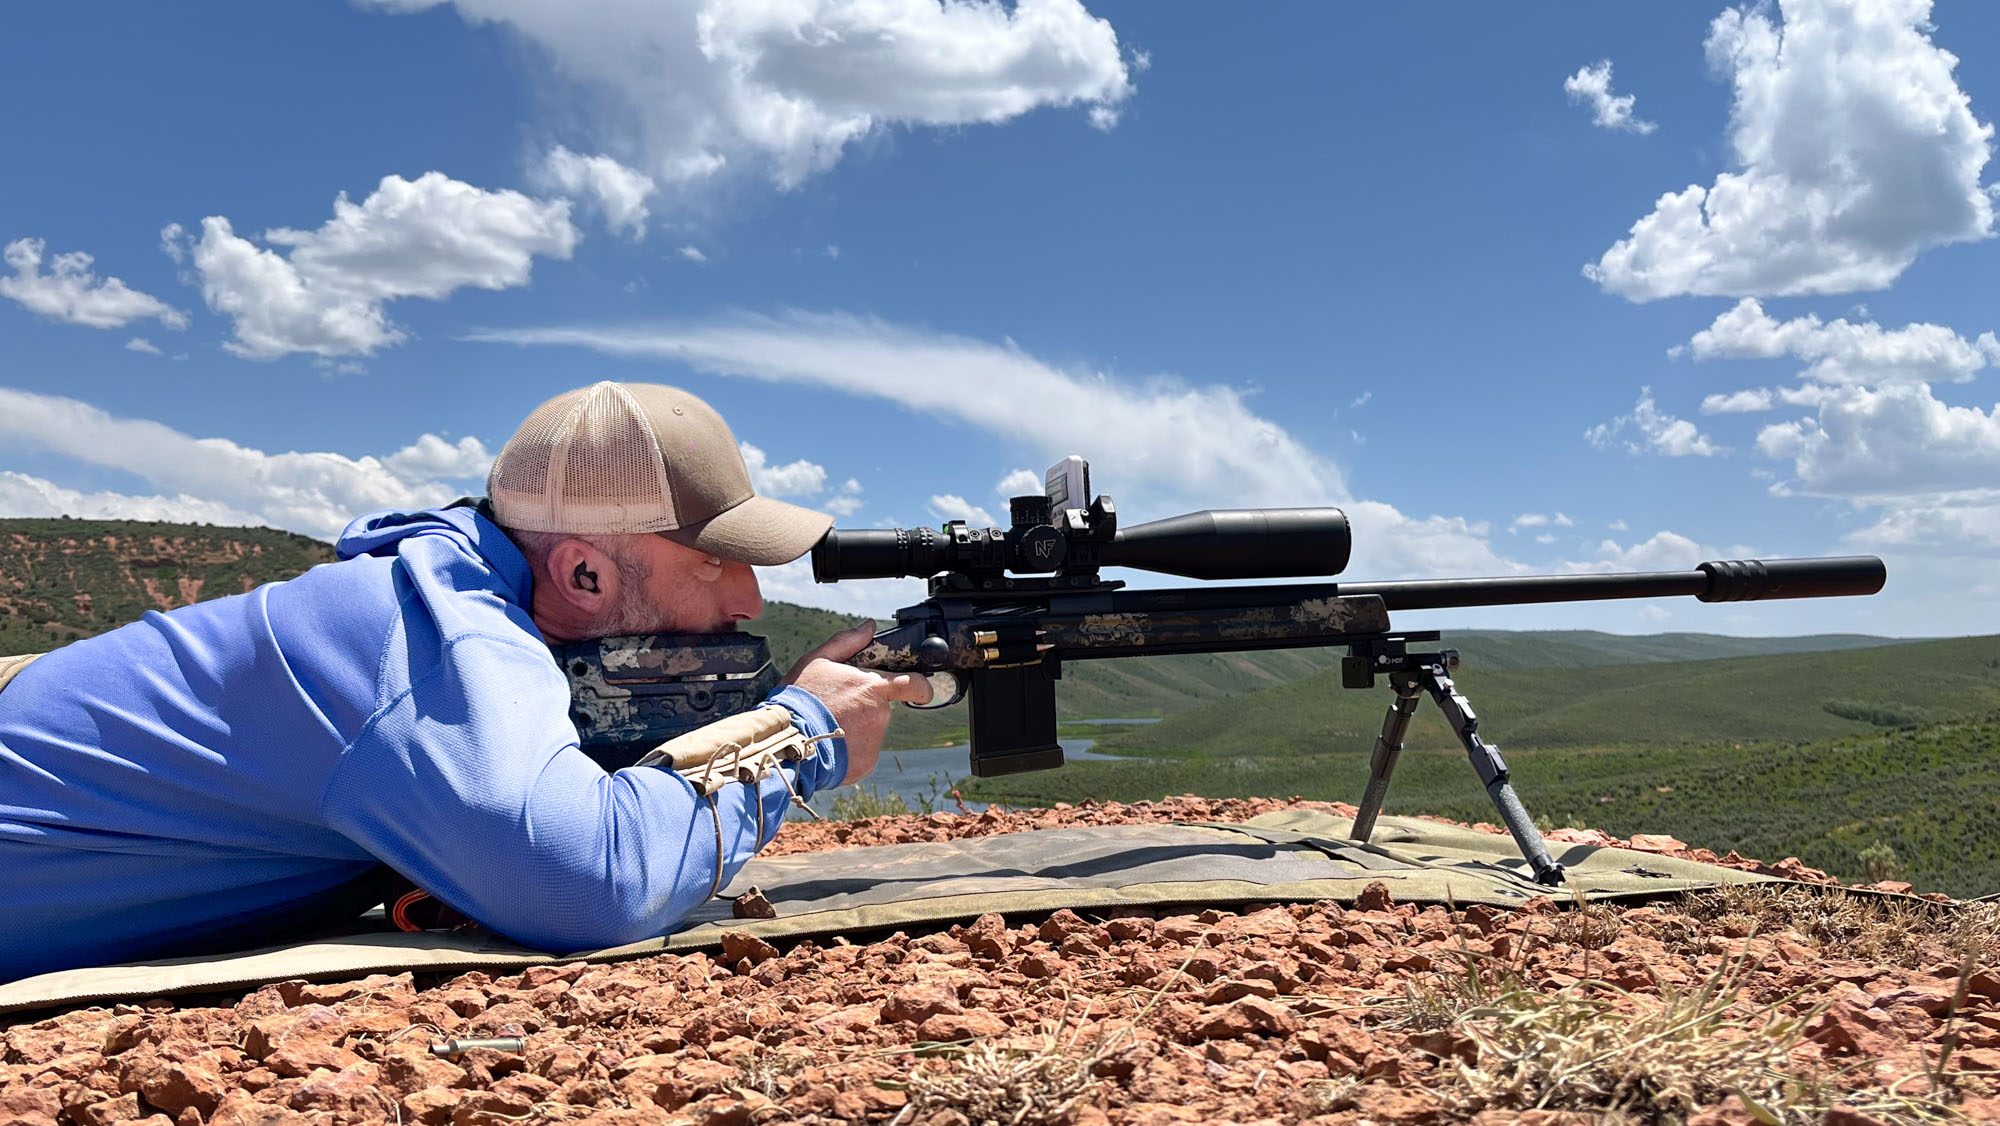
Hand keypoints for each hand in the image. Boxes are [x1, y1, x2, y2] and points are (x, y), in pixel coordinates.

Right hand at [783, 621, 931, 785]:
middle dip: (864, 708)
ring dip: (855, 729)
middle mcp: (880, 715)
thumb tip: (869, 626)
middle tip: (836, 708)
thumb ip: (848, 641)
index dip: (922, 687)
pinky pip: (862, 753)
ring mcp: (874, 741)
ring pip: (870, 731)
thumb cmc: (800, 697)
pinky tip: (828, 743)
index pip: (914, 684)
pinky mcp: (865, 763)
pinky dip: (849, 750)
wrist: (784, 740)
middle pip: (881, 709)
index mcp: (873, 687)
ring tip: (826, 726)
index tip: (921, 690)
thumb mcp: (817, 660)